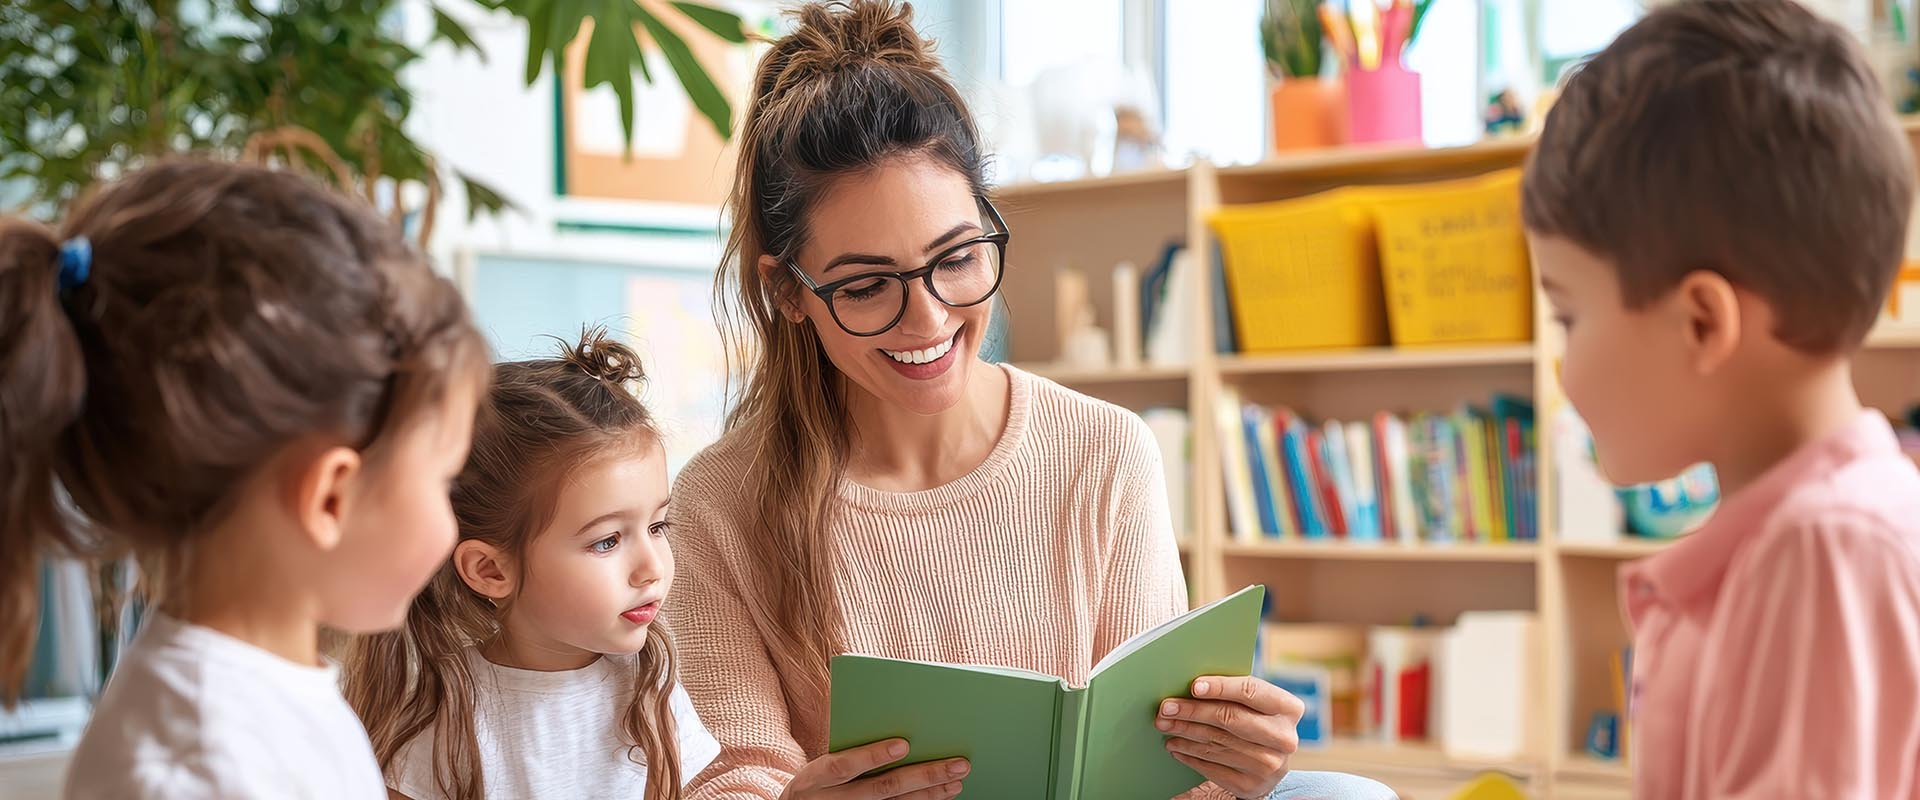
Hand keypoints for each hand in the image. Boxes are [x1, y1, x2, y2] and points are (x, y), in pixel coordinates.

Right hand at [780, 738, 969, 799]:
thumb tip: (898, 727)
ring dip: (931, 793)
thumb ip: (850, 745)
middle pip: (882, 789)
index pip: (844, 765)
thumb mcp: (820, 762)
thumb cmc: (819, 779)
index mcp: (818, 777)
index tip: (903, 744)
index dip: (872, 756)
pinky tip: (943, 795)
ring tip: (957, 779)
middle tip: (958, 763)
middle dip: (924, 776)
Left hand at [1157, 676, 1303, 799]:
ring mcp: (1268, 765)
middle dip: (1193, 711)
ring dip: (1184, 733)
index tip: (1194, 686)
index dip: (1221, 687)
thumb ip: (1233, 694)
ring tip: (1165, 724)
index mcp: (1288, 709)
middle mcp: (1283, 738)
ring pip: (1215, 743)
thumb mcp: (1257, 706)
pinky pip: (1211, 766)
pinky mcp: (1250, 785)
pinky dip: (1189, 754)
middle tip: (1166, 707)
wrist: (1271, 766)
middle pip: (1230, 719)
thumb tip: (1189, 687)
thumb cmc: (1256, 722)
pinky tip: (1175, 745)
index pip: (1251, 691)